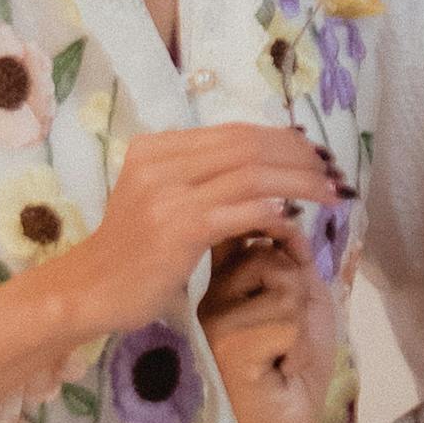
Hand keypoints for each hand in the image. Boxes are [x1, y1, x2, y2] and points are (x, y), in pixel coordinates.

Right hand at [71, 125, 340, 332]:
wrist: (90, 290)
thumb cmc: (134, 252)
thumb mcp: (163, 200)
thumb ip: (204, 178)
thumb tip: (269, 167)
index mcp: (156, 148)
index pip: (235, 132)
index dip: (284, 140)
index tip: (317, 156)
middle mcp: (159, 162)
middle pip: (249, 145)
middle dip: (300, 158)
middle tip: (334, 174)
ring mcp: (167, 193)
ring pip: (252, 174)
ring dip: (300, 183)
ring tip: (330, 195)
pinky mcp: (179, 227)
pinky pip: (242, 210)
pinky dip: (275, 211)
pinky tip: (294, 218)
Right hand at [197, 236, 340, 422]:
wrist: (287, 419)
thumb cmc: (295, 360)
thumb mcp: (304, 298)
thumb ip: (295, 259)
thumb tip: (288, 220)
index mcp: (225, 280)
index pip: (257, 235)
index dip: (285, 250)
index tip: (289, 291)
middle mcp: (212, 293)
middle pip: (275, 256)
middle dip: (298, 297)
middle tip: (286, 335)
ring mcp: (216, 318)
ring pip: (285, 287)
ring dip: (300, 326)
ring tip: (283, 351)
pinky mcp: (229, 343)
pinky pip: (287, 322)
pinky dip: (298, 348)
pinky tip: (280, 367)